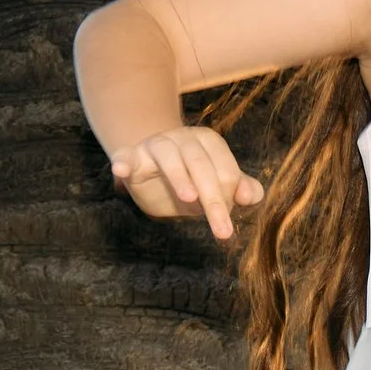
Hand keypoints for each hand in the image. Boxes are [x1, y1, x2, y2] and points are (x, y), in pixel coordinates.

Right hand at [111, 125, 263, 239]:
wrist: (157, 174)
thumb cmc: (195, 181)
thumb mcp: (221, 186)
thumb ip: (243, 189)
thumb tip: (249, 195)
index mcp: (209, 142)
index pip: (225, 169)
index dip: (229, 196)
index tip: (226, 221)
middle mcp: (183, 139)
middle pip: (200, 164)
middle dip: (214, 199)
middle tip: (223, 231)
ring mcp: (156, 144)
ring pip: (169, 157)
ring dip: (179, 177)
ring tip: (189, 198)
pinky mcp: (132, 155)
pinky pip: (126, 155)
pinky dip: (123, 162)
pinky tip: (121, 170)